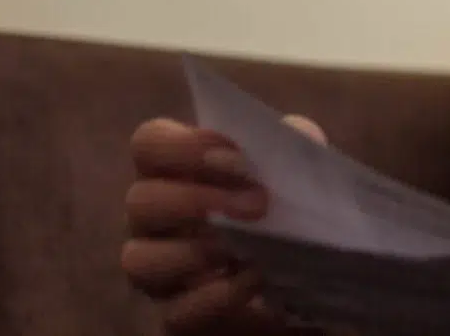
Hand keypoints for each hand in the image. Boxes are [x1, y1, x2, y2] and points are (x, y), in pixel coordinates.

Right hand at [120, 111, 327, 334]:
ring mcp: (158, 271)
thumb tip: (293, 132)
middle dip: (196, 199)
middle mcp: (154, 220)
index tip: (235, 154)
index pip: (148, 144)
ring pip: (139, 260)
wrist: (310, 279)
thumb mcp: (298, 170)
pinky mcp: (176, 316)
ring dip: (192, 251)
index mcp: (176, 171)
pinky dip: (215, 296)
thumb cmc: (289, 211)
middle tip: (257, 203)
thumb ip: (291, 145)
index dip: (182, 145)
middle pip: (140, 201)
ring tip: (242, 248)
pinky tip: (253, 281)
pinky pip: (175, 311)